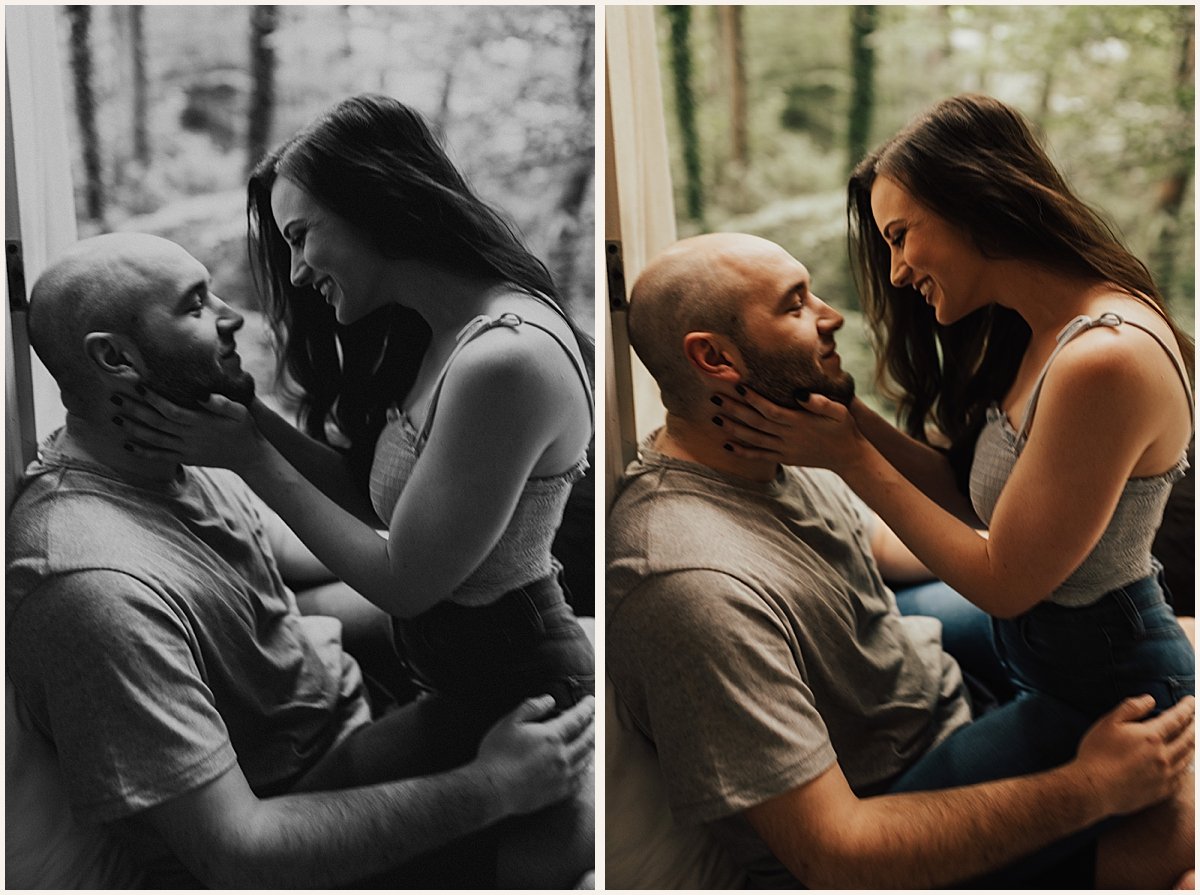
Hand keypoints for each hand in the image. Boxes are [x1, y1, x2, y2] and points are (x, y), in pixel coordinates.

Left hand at [110, 385, 263, 471]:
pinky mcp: (185, 458)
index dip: (154, 399)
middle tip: (115, 397)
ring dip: (134, 429)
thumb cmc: (244, 428)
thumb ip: (222, 403)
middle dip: (134, 409)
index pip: (171, 410)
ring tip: (116, 418)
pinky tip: (128, 445)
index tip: (138, 386)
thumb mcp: (240, 411)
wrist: (249, 456)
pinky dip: (143, 452)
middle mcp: (190, 436)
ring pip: (154, 439)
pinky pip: (160, 456)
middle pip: (157, 423)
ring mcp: (186, 449)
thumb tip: (202, 395)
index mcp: (201, 422)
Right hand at [475, 694, 594, 816]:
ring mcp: (562, 776)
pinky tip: (585, 766)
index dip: (587, 708)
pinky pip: (580, 780)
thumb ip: (531, 707)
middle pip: (587, 738)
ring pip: (586, 759)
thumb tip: (549, 700)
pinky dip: (586, 769)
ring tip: (594, 739)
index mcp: (552, 736)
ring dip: (593, 747)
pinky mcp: (558, 792)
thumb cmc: (498, 755)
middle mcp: (562, 756)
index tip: (592, 701)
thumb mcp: (510, 722)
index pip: (577, 718)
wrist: (492, 790)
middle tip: (597, 718)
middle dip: (594, 726)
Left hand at [709, 383, 863, 469]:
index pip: (770, 409)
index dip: (753, 398)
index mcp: (799, 421)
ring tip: (715, 418)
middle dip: (734, 409)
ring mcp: (784, 449)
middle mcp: (788, 436)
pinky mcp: (783, 458)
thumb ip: (820, 402)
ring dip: (733, 429)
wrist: (848, 456)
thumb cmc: (843, 427)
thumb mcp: (839, 410)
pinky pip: (759, 456)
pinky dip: (743, 451)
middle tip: (715, 397)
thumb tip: (800, 394)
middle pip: (756, 422)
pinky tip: (727, 445)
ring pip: (753, 439)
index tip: (738, 386)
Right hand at [1073, 694, 1193, 816]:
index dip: (1187, 708)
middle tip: (1196, 717)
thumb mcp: (1108, 722)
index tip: (1192, 701)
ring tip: (1193, 737)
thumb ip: (1131, 708)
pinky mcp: (1161, 791)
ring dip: (1193, 744)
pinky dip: (1187, 765)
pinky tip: (1185, 763)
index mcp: (1151, 737)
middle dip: (1194, 725)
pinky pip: (1182, 776)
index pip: (1177, 718)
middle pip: (1188, 738)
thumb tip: (1150, 699)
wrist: (1094, 788)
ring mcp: (1165, 775)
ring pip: (1188, 757)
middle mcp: (1164, 756)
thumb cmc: (1097, 753)